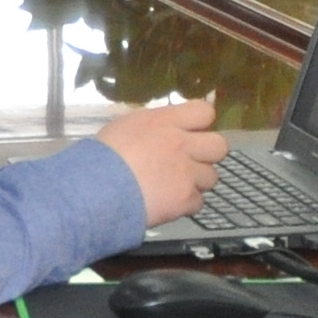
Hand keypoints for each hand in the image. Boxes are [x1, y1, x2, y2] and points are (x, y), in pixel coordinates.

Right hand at [98, 97, 229, 224]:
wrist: (97, 190)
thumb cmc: (102, 156)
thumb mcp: (125, 127)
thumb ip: (153, 127)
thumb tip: (162, 131)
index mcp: (165, 122)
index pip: (205, 112)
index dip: (201, 123)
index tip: (192, 132)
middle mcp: (182, 144)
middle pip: (219, 146)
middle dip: (208, 155)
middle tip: (190, 162)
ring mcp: (187, 173)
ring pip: (211, 177)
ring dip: (196, 182)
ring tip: (174, 188)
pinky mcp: (185, 199)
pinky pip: (198, 202)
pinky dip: (185, 205)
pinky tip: (168, 204)